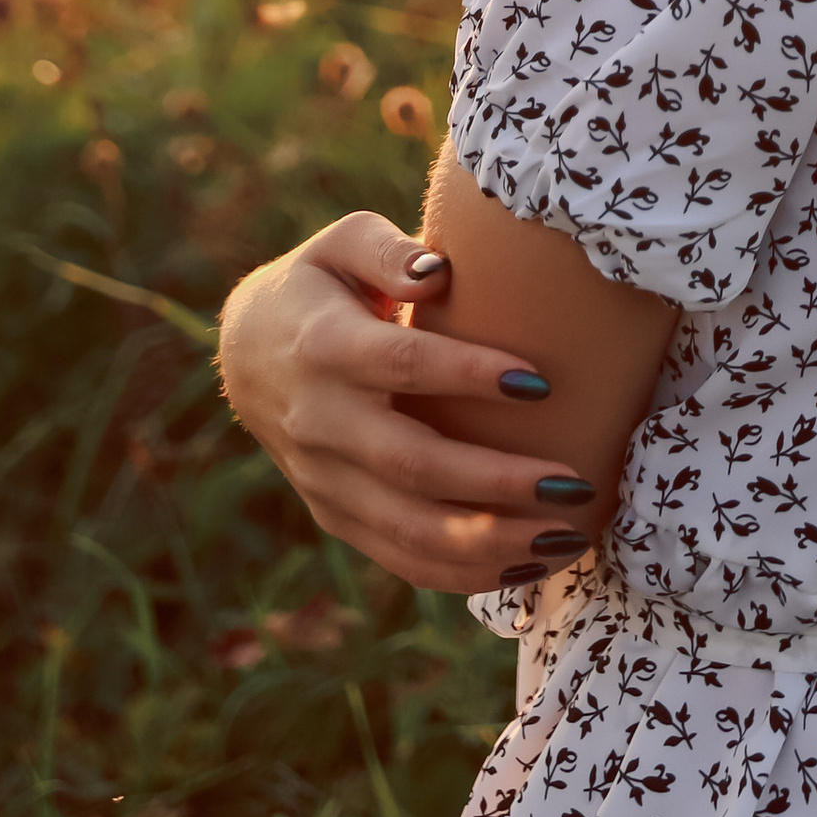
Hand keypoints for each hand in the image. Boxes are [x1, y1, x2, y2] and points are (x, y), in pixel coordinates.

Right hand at [218, 208, 600, 597]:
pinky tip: (530, 566)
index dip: (469, 375)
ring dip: (492, 543)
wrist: (245, 355)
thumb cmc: (319, 285)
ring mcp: (325, 481)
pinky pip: (402, 559)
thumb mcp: (340, 244)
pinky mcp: (335, 518)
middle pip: (413, 465)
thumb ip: (388, 250)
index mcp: (324, 347)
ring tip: (567, 538)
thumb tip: (440, 273)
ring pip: (410, 530)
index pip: (402, 365)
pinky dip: (466, 573)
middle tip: (572, 484)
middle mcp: (320, 423)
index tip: (541, 382)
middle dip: (496, 482)